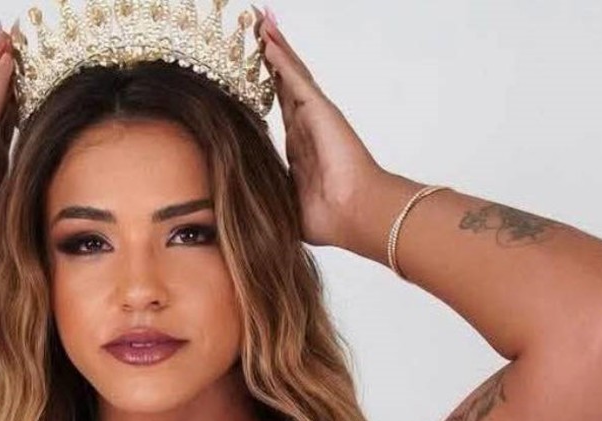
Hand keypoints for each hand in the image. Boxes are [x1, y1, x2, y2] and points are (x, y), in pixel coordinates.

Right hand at [0, 26, 16, 276]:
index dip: (23, 93)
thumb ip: (37, 207)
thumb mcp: (20, 217)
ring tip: (10, 34)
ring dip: (2, 62)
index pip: (14, 117)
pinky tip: (6, 57)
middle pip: (2, 96)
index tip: (35, 71)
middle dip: (10, 67)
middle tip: (19, 38)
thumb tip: (68, 220)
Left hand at [254, 8, 389, 250]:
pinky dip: (281, 58)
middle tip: (258, 29)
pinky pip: (294, 78)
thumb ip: (272, 198)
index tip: (255, 67)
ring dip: (276, 47)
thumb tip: (246, 209)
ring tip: (262, 22)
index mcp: (301, 147)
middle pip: (285, 81)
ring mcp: (314, 116)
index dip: (269, 84)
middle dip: (272, 56)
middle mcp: (307, 126)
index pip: (281, 107)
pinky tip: (268, 40)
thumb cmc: (332, 217)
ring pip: (290, 73)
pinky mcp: (319, 111)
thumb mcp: (288, 206)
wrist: (355, 214)